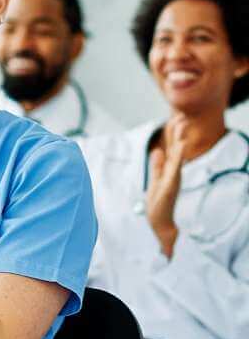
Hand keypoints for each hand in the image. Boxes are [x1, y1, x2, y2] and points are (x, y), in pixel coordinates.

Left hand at [146, 116, 187, 256]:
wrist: (159, 222)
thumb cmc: (159, 202)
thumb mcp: (156, 179)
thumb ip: (157, 165)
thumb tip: (157, 150)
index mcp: (170, 170)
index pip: (174, 148)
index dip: (175, 134)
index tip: (177, 118)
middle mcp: (174, 173)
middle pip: (177, 150)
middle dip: (179, 133)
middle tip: (182, 116)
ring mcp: (173, 179)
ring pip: (178, 157)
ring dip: (180, 141)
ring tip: (183, 128)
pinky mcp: (169, 187)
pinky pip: (174, 170)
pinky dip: (177, 159)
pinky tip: (180, 148)